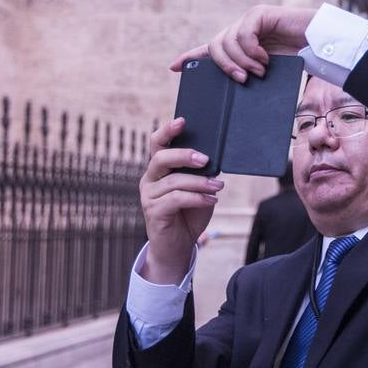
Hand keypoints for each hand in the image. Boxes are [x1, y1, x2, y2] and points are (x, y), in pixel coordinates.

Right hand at [138, 118, 223, 283]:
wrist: (178, 246)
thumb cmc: (189, 214)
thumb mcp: (198, 190)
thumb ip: (200, 175)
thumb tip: (213, 161)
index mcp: (159, 169)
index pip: (158, 144)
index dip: (168, 131)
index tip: (182, 121)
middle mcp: (150, 179)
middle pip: (162, 158)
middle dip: (184, 155)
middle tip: (206, 160)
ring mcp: (149, 196)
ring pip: (174, 181)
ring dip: (200, 182)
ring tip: (218, 187)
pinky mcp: (154, 212)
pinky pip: (176, 199)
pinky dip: (197, 198)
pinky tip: (211, 200)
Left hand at [170, 4, 316, 81]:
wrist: (320, 44)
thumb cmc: (298, 58)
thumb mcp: (268, 70)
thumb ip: (250, 72)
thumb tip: (235, 86)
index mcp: (240, 43)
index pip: (210, 48)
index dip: (192, 56)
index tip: (174, 67)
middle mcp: (241, 29)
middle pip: (215, 46)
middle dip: (225, 66)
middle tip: (241, 80)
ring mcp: (249, 19)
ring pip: (228, 41)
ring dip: (241, 61)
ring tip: (259, 72)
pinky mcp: (260, 14)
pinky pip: (244, 34)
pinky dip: (252, 50)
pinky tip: (265, 58)